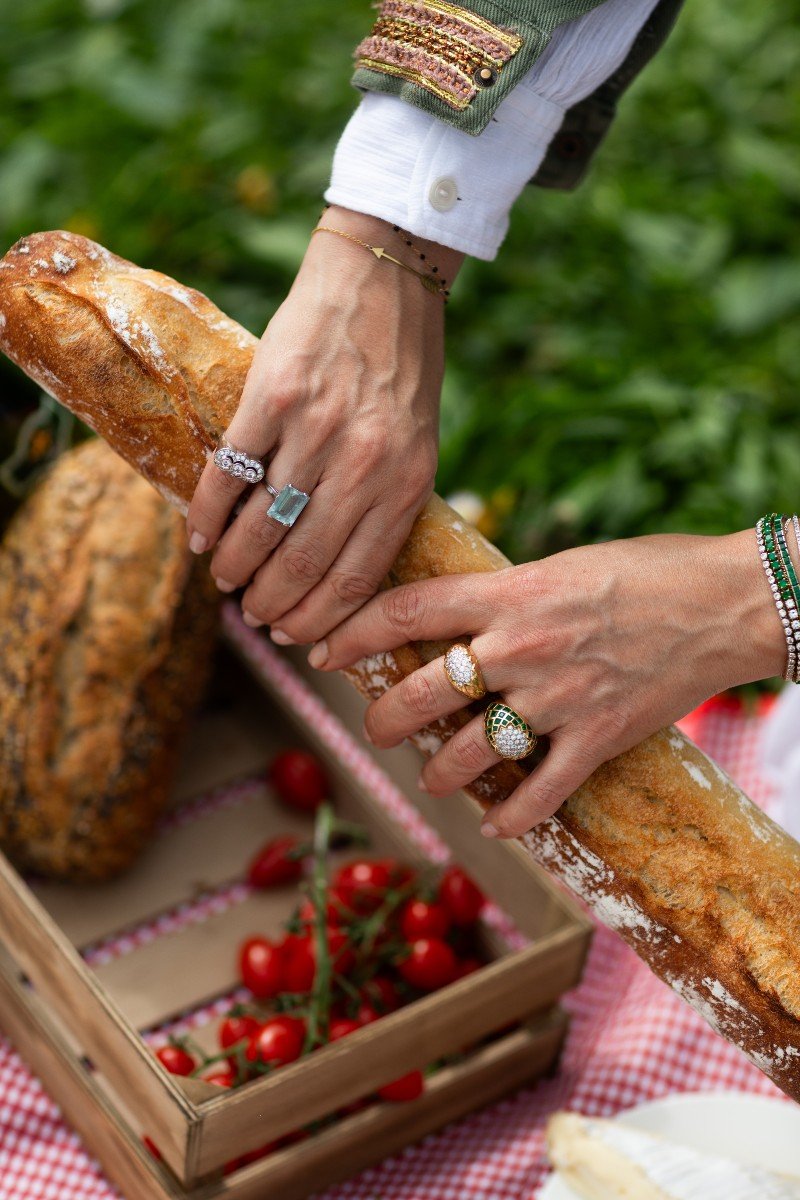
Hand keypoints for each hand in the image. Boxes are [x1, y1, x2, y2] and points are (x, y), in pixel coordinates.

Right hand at [185, 206, 463, 643]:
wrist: (383, 279)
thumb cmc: (401, 370)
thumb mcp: (417, 443)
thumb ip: (389, 502)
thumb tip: (343, 571)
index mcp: (406, 482)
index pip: (357, 577)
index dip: (321, 620)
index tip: (297, 638)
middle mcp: (364, 463)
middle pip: (306, 562)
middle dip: (275, 603)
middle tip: (255, 617)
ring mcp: (317, 429)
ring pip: (265, 525)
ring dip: (239, 566)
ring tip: (226, 583)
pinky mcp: (273, 395)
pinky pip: (231, 473)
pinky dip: (211, 516)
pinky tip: (202, 540)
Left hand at [307, 530, 785, 837]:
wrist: (724, 602)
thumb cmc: (647, 569)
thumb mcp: (561, 565)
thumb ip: (507, 594)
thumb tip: (461, 613)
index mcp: (509, 593)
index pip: (405, 611)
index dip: (351, 631)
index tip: (322, 649)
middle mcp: (521, 647)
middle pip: (423, 692)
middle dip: (384, 718)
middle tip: (375, 728)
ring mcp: (557, 697)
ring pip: (469, 750)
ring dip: (438, 773)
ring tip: (431, 779)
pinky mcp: (597, 738)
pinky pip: (539, 792)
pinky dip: (511, 816)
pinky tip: (495, 824)